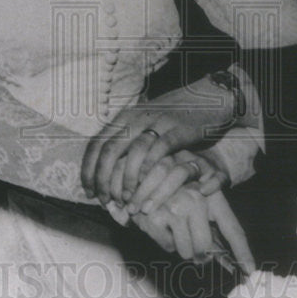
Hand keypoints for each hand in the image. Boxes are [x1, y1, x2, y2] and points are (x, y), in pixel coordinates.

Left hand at [81, 78, 235, 204]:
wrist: (208, 96)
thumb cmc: (173, 117)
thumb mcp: (144, 123)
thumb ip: (127, 140)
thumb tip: (103, 168)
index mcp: (125, 117)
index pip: (96, 143)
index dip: (88, 169)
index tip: (88, 192)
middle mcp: (137, 117)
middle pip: (110, 150)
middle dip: (103, 179)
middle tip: (104, 201)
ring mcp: (158, 121)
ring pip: (133, 151)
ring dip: (127, 179)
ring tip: (126, 199)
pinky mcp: (179, 128)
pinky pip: (160, 149)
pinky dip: (150, 168)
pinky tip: (147, 184)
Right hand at [132, 184, 254, 274]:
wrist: (144, 173)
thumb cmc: (179, 192)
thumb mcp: (201, 199)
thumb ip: (216, 227)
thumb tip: (233, 260)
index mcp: (212, 196)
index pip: (232, 229)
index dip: (242, 252)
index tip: (250, 270)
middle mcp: (195, 199)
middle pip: (205, 248)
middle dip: (201, 255)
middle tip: (196, 250)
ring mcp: (174, 208)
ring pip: (186, 252)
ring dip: (182, 247)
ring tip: (176, 228)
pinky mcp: (155, 217)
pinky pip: (168, 247)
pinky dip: (166, 241)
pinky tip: (162, 224)